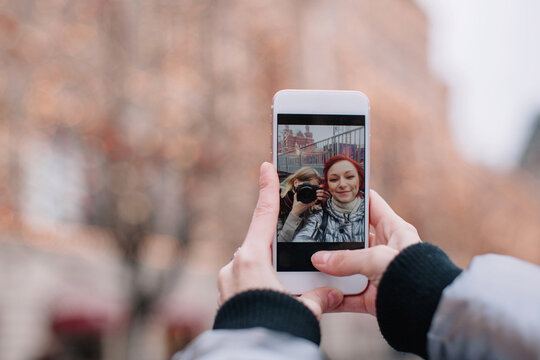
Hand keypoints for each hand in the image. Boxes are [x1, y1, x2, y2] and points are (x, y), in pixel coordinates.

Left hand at [217, 162, 343, 318]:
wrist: (246, 356)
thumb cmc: (273, 326)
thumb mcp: (303, 309)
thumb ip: (319, 297)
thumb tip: (334, 293)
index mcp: (252, 259)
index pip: (263, 216)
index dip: (267, 188)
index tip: (265, 165)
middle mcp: (234, 266)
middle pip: (259, 246)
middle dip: (275, 250)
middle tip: (290, 261)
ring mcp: (226, 282)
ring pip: (250, 267)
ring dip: (267, 274)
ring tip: (284, 292)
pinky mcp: (224, 298)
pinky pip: (243, 284)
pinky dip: (257, 287)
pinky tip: (270, 301)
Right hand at [311, 189, 420, 315]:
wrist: (427, 309)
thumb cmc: (414, 274)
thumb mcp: (377, 258)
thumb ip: (346, 259)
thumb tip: (319, 260)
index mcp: (393, 230)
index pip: (371, 204)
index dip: (355, 196)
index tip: (334, 192)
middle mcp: (385, 250)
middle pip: (353, 239)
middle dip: (335, 239)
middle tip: (314, 233)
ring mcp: (377, 274)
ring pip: (347, 268)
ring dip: (331, 270)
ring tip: (310, 266)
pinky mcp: (373, 297)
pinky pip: (347, 295)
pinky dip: (334, 296)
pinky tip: (320, 292)